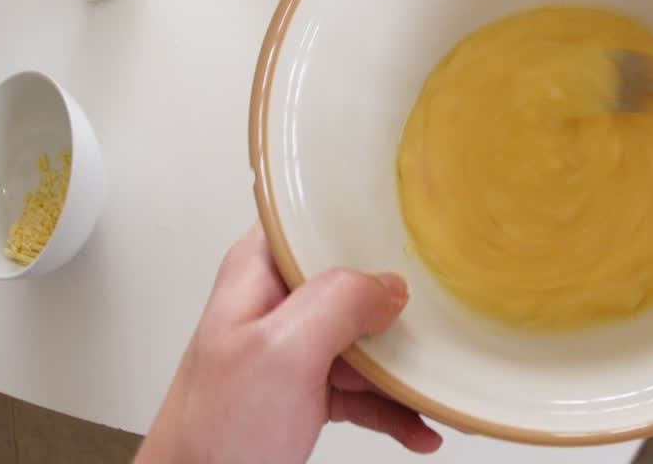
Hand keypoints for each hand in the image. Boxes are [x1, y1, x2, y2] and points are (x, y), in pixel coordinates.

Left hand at [135, 226, 441, 463]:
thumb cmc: (212, 438)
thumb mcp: (280, 354)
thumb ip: (337, 303)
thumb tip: (389, 285)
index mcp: (261, 275)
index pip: (314, 218)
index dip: (362, 215)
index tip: (413, 223)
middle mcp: (279, 306)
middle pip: (356, 281)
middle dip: (402, 303)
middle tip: (440, 316)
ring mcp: (296, 351)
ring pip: (368, 338)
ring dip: (406, 365)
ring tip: (438, 382)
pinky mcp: (309, 393)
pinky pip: (368, 390)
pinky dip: (397, 406)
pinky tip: (421, 422)